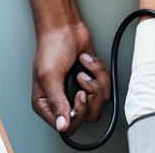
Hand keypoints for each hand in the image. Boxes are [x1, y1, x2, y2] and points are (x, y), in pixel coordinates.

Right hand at [32, 19, 110, 134]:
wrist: (66, 28)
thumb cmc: (52, 47)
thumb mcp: (49, 75)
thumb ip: (56, 101)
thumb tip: (62, 125)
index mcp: (48, 103)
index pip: (68, 126)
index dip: (78, 113)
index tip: (79, 94)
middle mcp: (64, 98)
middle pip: (88, 115)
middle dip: (91, 94)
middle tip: (83, 79)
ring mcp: (80, 89)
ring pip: (100, 100)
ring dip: (96, 78)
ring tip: (83, 67)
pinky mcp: (93, 78)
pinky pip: (106, 84)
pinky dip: (99, 70)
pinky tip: (87, 61)